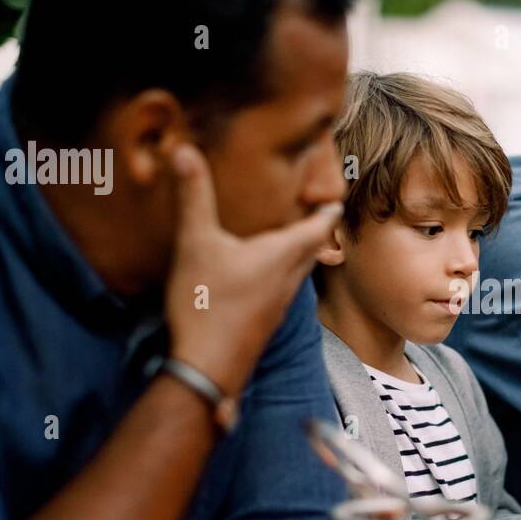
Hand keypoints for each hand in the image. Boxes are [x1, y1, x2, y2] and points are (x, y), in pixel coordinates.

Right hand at [164, 143, 342, 395]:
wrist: (208, 370)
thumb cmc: (207, 305)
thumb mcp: (196, 244)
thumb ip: (192, 196)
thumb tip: (184, 149)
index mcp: (282, 255)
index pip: (319, 226)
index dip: (328, 208)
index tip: (336, 193)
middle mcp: (288, 279)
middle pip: (312, 248)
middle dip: (316, 228)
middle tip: (317, 210)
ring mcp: (278, 304)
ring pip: (297, 271)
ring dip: (298, 252)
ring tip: (290, 237)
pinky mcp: (264, 322)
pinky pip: (280, 290)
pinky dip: (279, 274)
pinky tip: (260, 276)